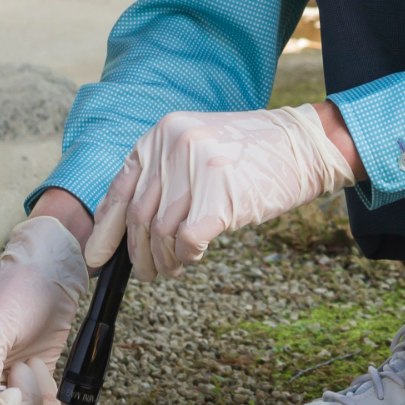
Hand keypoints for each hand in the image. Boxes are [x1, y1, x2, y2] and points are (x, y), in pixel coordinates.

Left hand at [86, 103, 354, 280]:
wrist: (305, 145)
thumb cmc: (253, 153)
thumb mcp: (197, 146)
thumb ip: (165, 174)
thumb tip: (131, 225)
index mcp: (162, 132)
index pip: (120, 188)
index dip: (105, 229)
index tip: (98, 257)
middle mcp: (173, 144)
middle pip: (138, 216)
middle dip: (138, 253)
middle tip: (147, 272)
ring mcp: (196, 168)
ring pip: (160, 233)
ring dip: (164, 260)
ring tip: (174, 267)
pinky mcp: (219, 196)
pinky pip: (186, 241)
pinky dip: (186, 256)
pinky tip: (194, 257)